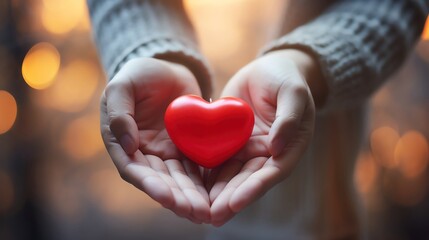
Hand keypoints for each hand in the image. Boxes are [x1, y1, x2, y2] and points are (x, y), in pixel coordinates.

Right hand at [100, 58, 209, 222]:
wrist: (168, 68)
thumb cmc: (139, 74)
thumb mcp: (122, 85)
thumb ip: (119, 112)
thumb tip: (126, 146)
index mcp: (121, 143)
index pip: (133, 169)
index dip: (149, 184)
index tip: (165, 196)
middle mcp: (143, 154)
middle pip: (160, 181)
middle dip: (177, 198)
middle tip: (195, 211)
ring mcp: (166, 153)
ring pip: (179, 179)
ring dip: (192, 196)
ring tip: (206, 211)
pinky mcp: (186, 148)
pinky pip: (196, 167)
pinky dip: (204, 182)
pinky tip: (216, 195)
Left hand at [208, 50, 320, 225]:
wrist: (267, 70)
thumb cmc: (286, 78)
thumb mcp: (293, 92)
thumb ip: (289, 118)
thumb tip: (277, 148)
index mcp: (287, 148)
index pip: (271, 173)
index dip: (254, 189)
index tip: (236, 203)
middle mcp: (266, 154)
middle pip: (247, 180)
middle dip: (230, 199)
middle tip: (212, 216)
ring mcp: (246, 149)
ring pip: (230, 174)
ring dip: (216, 193)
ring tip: (199, 210)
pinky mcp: (229, 141)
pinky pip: (216, 157)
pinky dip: (205, 173)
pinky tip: (189, 186)